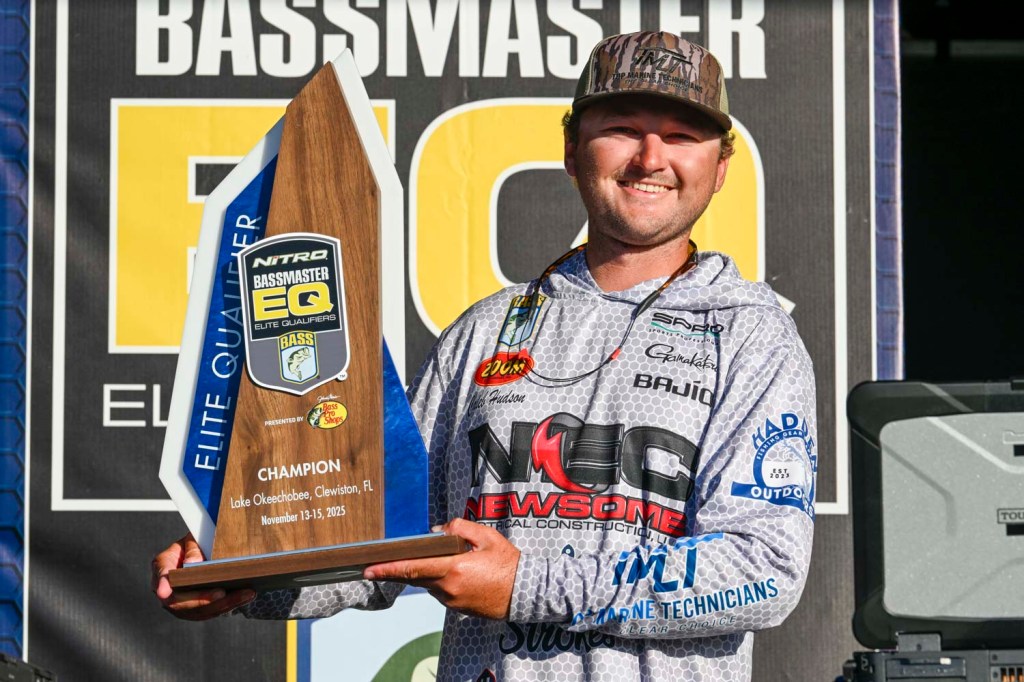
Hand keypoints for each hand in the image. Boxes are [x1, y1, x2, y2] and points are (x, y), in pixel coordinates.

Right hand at [152, 533, 255, 620]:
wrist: (204, 551)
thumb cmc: (197, 541)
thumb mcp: (194, 538)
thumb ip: (193, 548)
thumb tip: (192, 563)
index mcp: (163, 566)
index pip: (160, 574)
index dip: (162, 584)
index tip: (164, 592)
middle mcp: (167, 589)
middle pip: (179, 602)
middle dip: (202, 599)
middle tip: (221, 593)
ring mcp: (181, 603)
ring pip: (199, 610)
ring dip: (223, 604)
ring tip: (245, 593)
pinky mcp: (197, 610)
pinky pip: (211, 612)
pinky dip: (229, 605)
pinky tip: (246, 596)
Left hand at [363, 519, 519, 619]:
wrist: (525, 593)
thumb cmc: (508, 563)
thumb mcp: (487, 536)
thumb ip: (460, 528)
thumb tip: (438, 531)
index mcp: (454, 569)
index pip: (412, 568)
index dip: (388, 569)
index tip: (369, 569)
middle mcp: (448, 588)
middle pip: (416, 577)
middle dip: (401, 569)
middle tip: (384, 561)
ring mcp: (452, 601)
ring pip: (429, 584)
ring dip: (429, 572)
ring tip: (449, 559)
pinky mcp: (457, 608)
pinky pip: (440, 591)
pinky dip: (441, 580)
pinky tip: (457, 571)